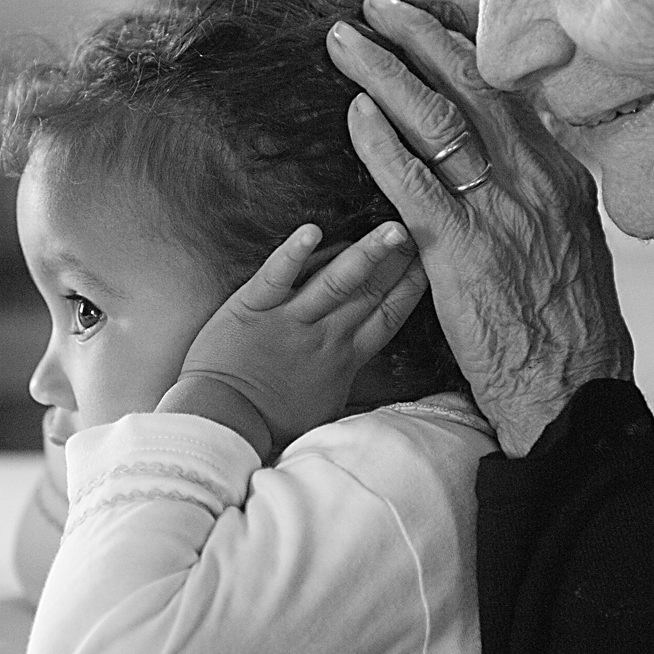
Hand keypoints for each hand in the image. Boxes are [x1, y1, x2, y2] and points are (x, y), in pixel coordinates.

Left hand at [161, 221, 425, 460]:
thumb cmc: (271, 423)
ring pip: (336, 281)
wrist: (223, 425)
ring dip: (367, 253)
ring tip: (394, 229)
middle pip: (370, 293)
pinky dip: (295, 253)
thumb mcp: (324, 409)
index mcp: (343, 358)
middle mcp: (324, 335)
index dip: (410, 290)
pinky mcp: (253, 307)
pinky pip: (277, 275)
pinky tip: (314, 230)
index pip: (386, 318)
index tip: (430, 265)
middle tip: (424, 230)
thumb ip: (347, 383)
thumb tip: (369, 380)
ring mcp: (290, 319)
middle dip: (399, 261)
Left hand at [327, 0, 632, 456]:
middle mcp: (534, 179)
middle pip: (471, 88)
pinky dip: (380, 142)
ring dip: (385, 73)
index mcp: (560, 177)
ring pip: (437, 120)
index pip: (507, 97)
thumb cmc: (570, 326)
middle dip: (418, 38)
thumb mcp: (572, 246)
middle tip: (377, 7)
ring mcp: (499, 210)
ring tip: (346, 43)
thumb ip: (543, 199)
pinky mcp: (461, 248)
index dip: (462, 56)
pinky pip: (413, 181)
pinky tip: (355, 114)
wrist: (572, 387)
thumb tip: (518, 168)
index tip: (429, 30)